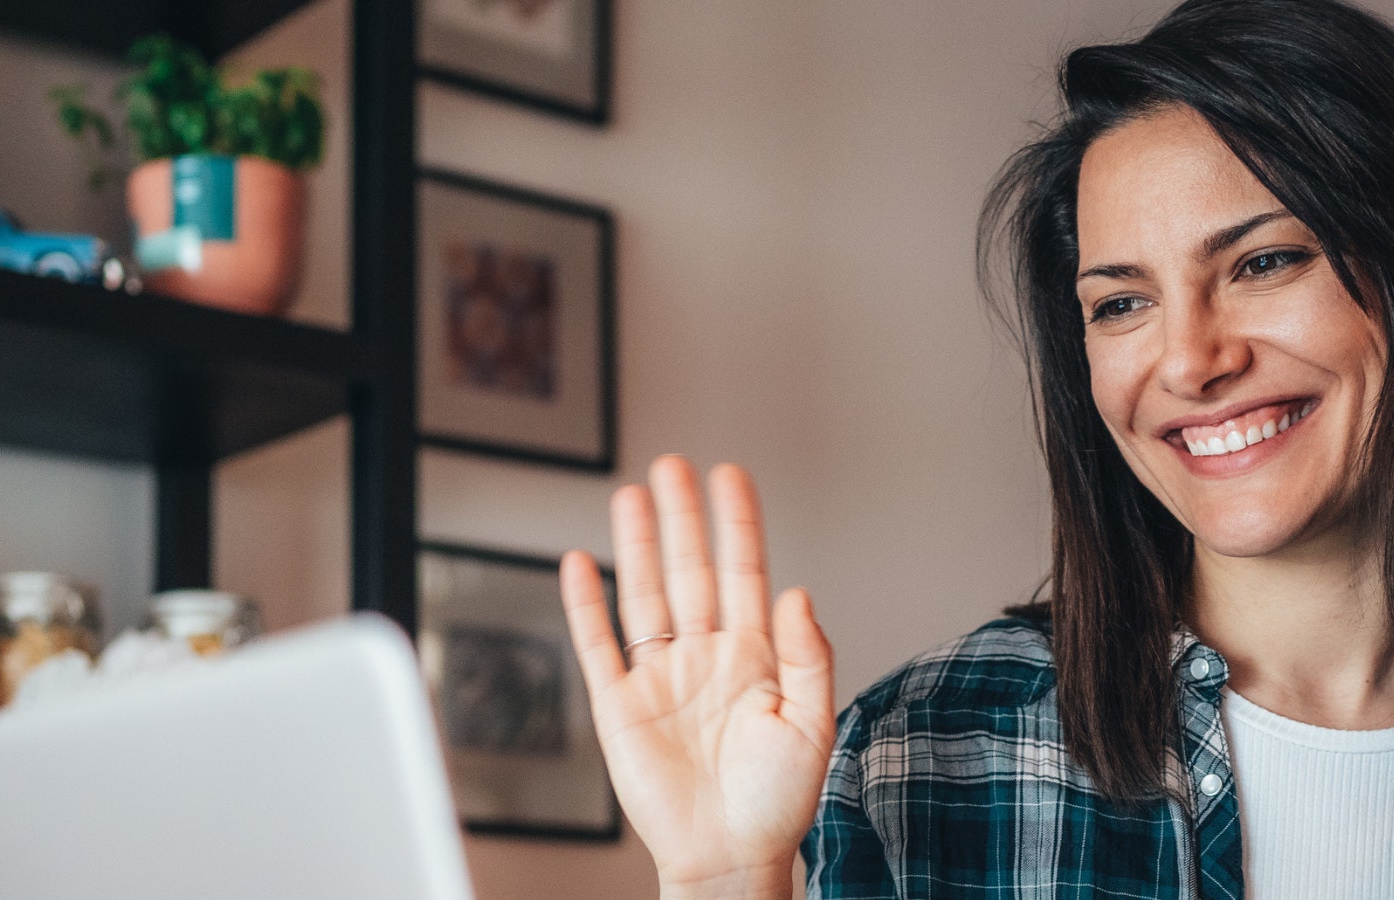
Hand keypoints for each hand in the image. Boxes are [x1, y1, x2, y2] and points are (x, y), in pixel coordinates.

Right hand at [561, 456, 834, 899]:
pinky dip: (585, 604)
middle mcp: (704, 656)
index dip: (736, 524)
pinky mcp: (620, 705)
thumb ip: (807, 657)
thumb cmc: (776, 802)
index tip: (730, 476)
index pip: (743, 573)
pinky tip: (580, 563)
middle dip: (681, 518)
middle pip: (687, 571)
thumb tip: (796, 593)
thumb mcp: (813, 726)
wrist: (730, 857)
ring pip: (642, 595)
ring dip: (635, 545)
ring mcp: (660, 677)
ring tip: (631, 495)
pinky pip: (598, 645)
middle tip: (672, 466)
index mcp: (754, 656)